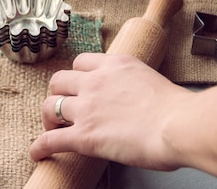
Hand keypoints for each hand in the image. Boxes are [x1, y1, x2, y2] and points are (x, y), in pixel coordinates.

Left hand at [29, 52, 191, 170]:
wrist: (180, 125)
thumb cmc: (177, 110)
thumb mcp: (150, 80)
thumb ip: (133, 84)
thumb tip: (134, 98)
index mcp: (114, 66)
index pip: (81, 62)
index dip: (76, 76)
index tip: (77, 86)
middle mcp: (96, 82)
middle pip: (59, 80)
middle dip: (57, 94)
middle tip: (62, 107)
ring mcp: (87, 108)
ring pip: (50, 106)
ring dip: (48, 118)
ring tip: (50, 128)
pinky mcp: (85, 136)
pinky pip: (50, 140)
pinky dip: (40, 147)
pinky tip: (37, 153)